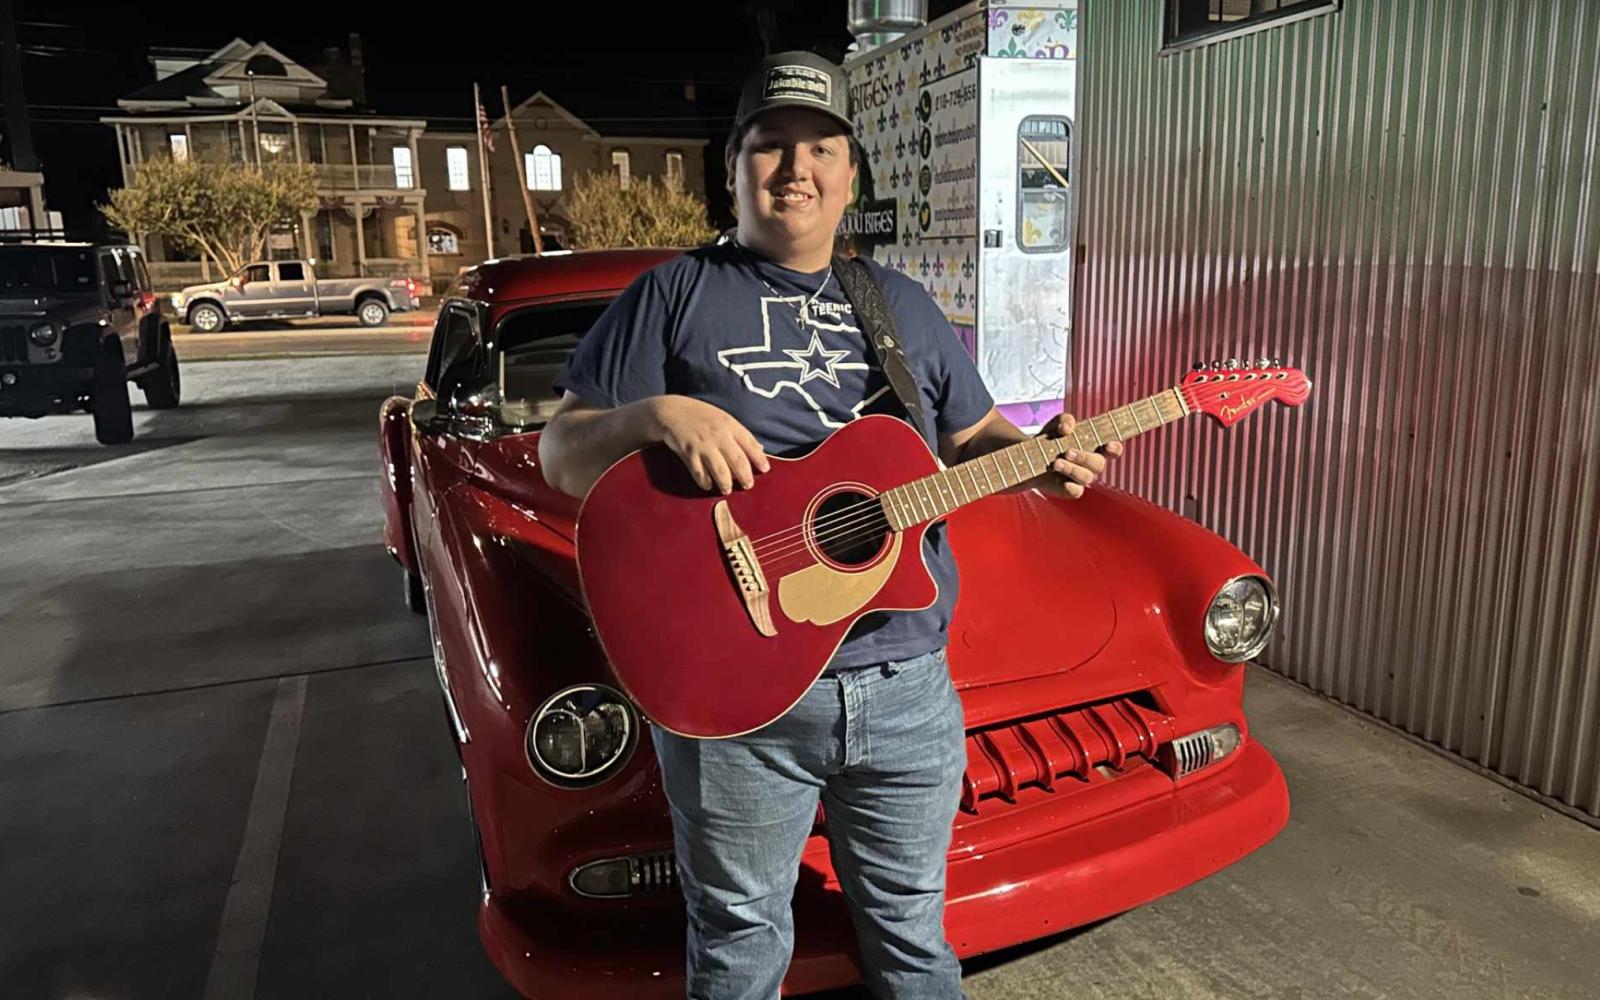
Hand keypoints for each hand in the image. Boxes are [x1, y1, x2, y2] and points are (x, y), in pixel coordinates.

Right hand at [646, 396, 769, 494]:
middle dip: (745, 476)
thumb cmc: (699, 415)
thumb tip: (760, 449)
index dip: (759, 459)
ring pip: (720, 471)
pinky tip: (707, 486)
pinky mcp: (688, 452)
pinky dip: (704, 482)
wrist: (671, 410)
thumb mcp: (723, 419)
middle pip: (738, 461)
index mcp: (729, 425)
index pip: (750, 444)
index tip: (766, 470)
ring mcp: (703, 444)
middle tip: (748, 486)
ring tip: (727, 490)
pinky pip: (699, 473)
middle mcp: (719, 435)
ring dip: (726, 483)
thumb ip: (740, 434)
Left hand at [1038, 412, 1122, 498]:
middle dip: (1084, 458)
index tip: (1108, 445)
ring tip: (1056, 463)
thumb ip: (1065, 420)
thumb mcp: (1057, 424)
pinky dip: (1068, 485)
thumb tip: (1067, 427)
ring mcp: (1081, 478)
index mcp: (1095, 447)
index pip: (1113, 450)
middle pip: (1099, 464)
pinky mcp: (1070, 489)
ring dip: (1071, 469)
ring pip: (1086, 477)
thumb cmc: (1051, 438)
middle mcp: (1091, 465)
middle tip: (1068, 452)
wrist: (1032, 456)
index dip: (1115, 449)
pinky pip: (1075, 491)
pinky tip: (1057, 478)